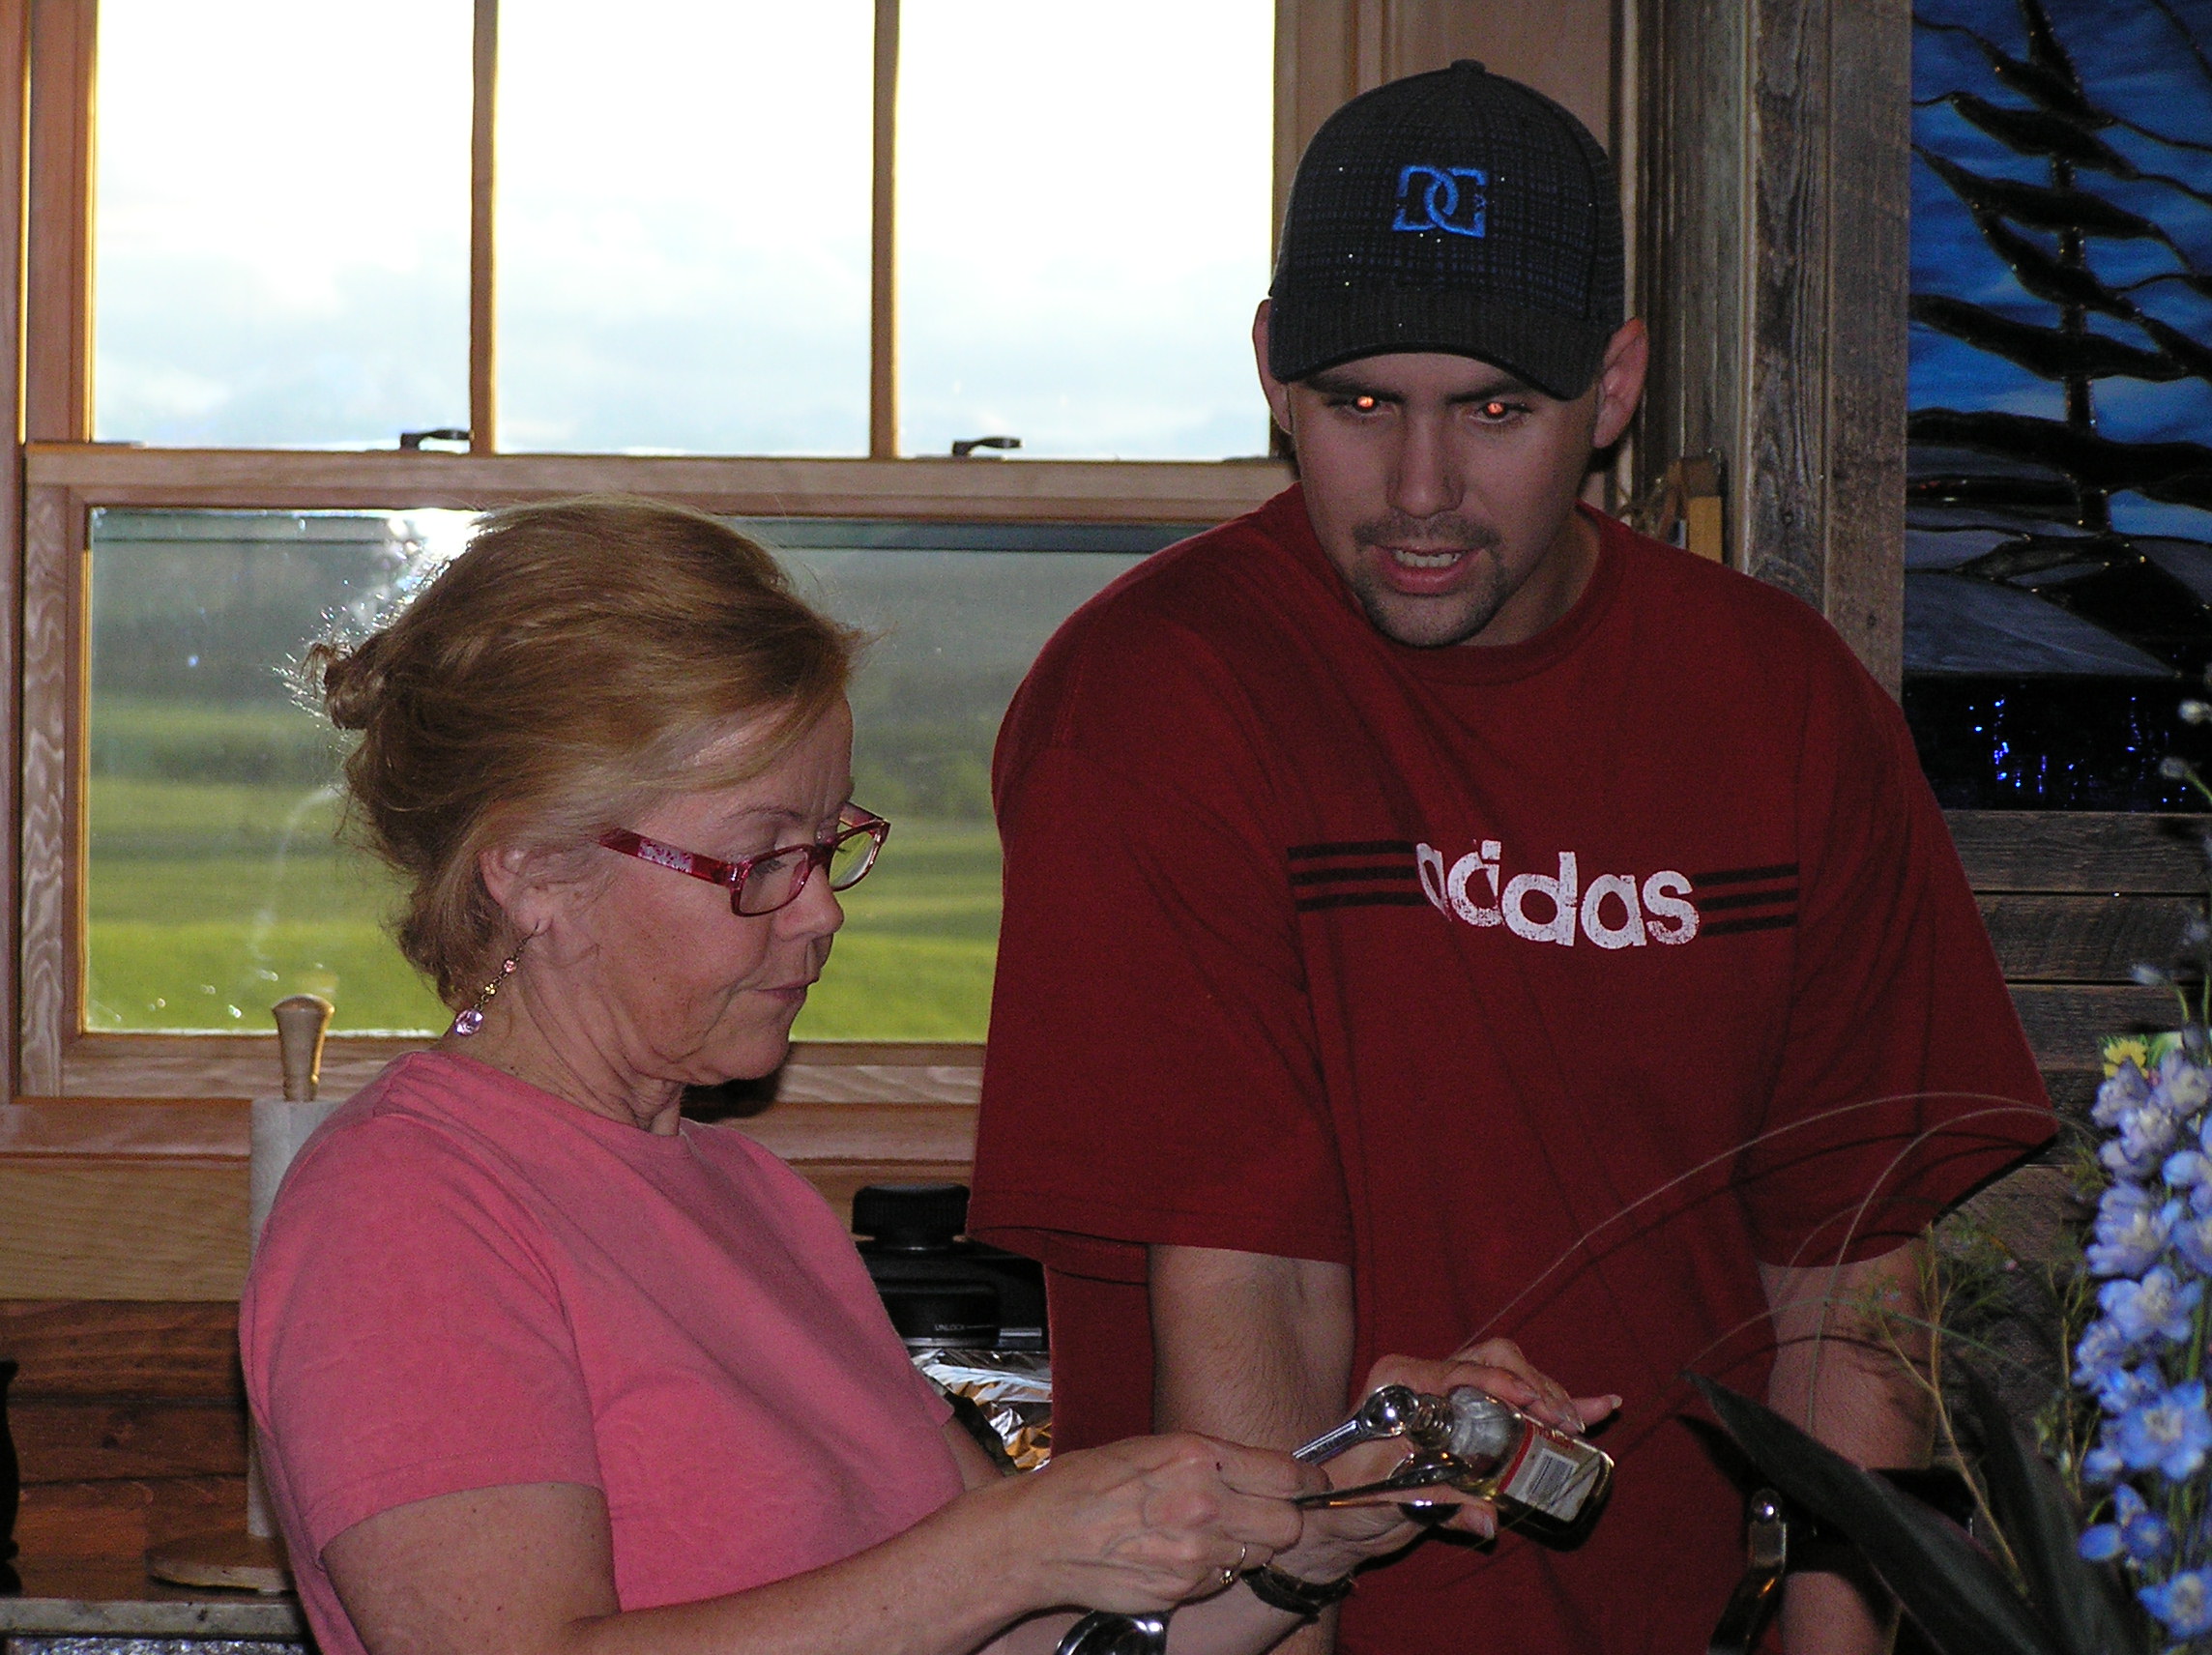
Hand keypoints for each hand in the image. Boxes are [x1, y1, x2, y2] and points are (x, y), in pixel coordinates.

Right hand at [994, 1433, 1313, 1616]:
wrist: (1038, 1535)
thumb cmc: (1088, 1482)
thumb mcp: (1152, 1447)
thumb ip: (1209, 1460)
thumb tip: (1259, 1469)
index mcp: (1197, 1456)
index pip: (1288, 1474)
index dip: (1305, 1481)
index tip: (1307, 1484)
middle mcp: (1203, 1503)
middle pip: (1288, 1523)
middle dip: (1283, 1518)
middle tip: (1266, 1512)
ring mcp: (1193, 1552)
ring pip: (1259, 1555)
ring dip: (1248, 1546)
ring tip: (1211, 1531)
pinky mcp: (1181, 1589)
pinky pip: (1223, 1579)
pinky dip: (1215, 1570)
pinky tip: (1182, 1553)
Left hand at [1273, 1345, 1621, 1579]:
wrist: (1333, 1514)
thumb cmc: (1345, 1502)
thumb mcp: (1383, 1501)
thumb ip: (1431, 1503)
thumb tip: (1486, 1518)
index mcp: (1399, 1383)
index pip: (1459, 1371)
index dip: (1502, 1385)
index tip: (1535, 1405)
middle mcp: (1424, 1377)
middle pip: (1493, 1360)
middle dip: (1534, 1386)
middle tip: (1563, 1421)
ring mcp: (1448, 1392)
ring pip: (1509, 1372)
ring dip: (1550, 1394)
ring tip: (1585, 1419)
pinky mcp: (1467, 1413)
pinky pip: (1514, 1397)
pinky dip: (1554, 1402)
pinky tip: (1599, 1406)